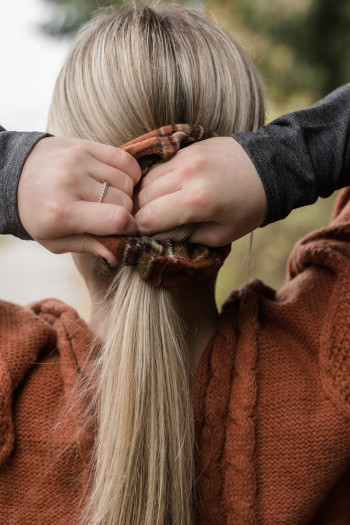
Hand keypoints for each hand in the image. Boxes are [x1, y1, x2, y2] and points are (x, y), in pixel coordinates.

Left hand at [18, 136, 140, 263]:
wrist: (13, 175)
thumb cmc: (37, 214)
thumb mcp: (54, 240)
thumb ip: (87, 246)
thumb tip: (116, 255)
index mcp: (62, 212)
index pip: (115, 219)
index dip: (129, 228)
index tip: (126, 231)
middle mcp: (70, 182)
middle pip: (124, 200)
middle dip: (125, 212)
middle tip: (113, 215)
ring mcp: (78, 160)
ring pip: (127, 180)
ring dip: (126, 193)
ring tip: (112, 198)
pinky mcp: (84, 146)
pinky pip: (124, 159)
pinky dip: (129, 172)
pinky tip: (118, 181)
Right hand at [135, 137, 265, 245]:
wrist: (271, 167)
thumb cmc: (249, 207)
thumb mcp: (222, 234)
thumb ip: (188, 237)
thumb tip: (162, 236)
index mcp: (197, 200)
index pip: (149, 217)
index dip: (141, 230)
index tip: (144, 236)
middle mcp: (186, 174)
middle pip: (142, 196)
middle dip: (141, 213)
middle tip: (148, 224)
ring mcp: (186, 157)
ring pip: (146, 179)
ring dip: (145, 196)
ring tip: (155, 207)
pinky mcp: (187, 147)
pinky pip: (159, 166)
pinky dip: (155, 181)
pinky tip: (164, 191)